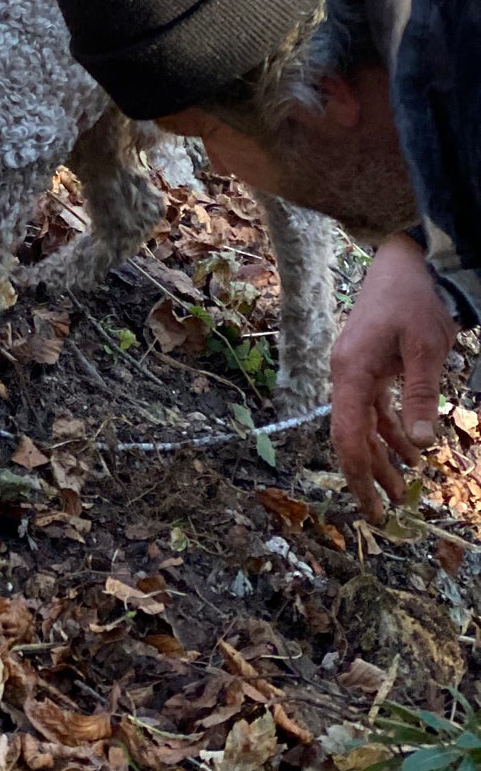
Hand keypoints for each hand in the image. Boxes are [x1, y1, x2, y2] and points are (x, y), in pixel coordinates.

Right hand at [329, 233, 457, 520]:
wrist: (408, 258)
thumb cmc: (414, 298)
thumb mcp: (425, 348)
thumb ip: (418, 396)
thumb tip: (420, 444)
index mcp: (351, 370)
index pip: (348, 433)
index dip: (359, 474)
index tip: (371, 507)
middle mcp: (346, 373)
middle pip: (352, 434)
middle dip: (370, 474)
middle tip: (388, 512)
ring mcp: (356, 369)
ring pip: (363, 424)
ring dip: (383, 456)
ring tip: (405, 489)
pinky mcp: (370, 364)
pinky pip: (375, 407)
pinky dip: (391, 431)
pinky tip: (411, 450)